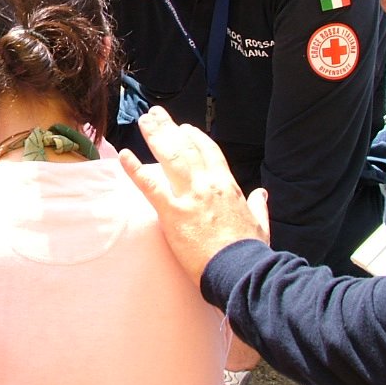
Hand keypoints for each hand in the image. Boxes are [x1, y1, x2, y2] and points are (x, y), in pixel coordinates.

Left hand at [119, 106, 269, 279]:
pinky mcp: (172, 212)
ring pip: (169, 157)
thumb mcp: (261, 224)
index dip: (195, 138)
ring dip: (155, 136)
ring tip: (143, 121)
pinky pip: (149, 186)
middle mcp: (207, 184)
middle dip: (170, 128)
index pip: (209, 152)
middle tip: (156, 114)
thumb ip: (259, 206)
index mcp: (227, 186)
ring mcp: (189, 196)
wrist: (240, 270)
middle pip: (185, 148)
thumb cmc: (250, 252)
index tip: (185, 128)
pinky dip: (135, 169)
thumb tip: (262, 194)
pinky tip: (123, 155)